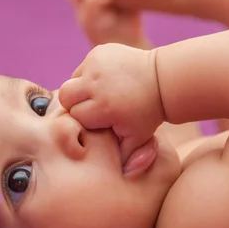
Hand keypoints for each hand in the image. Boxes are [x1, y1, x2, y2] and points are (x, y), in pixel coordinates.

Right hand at [59, 43, 164, 162]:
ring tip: (99, 94)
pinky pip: (83, 67)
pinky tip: (106, 80)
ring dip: (81, 88)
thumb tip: (124, 176)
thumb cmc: (147, 114)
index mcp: (104, 107)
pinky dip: (90, 75)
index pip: (75, 116)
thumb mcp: (138, 138)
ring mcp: (97, 64)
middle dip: (75, 103)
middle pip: (65, 96)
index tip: (100, 121)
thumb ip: (127, 158)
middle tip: (92, 107)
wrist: (163, 79)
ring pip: (73, 80)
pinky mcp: (99, 52)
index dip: (86, 120)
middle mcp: (97, 84)